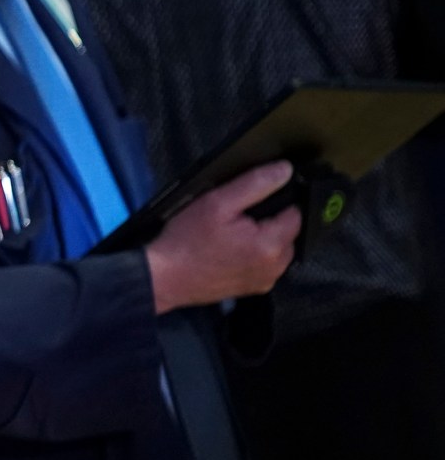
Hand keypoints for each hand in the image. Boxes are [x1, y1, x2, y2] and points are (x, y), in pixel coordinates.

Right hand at [145, 160, 300, 313]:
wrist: (164, 278)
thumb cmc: (187, 240)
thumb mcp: (217, 203)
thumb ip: (254, 184)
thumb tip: (285, 170)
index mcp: (272, 244)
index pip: (295, 212)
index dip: (274, 203)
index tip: (247, 205)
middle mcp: (276, 267)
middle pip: (288, 232)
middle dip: (269, 222)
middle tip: (235, 221)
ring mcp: (266, 281)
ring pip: (278, 249)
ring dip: (263, 240)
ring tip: (231, 237)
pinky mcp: (254, 289)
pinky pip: (266, 265)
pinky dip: (254, 256)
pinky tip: (231, 253)